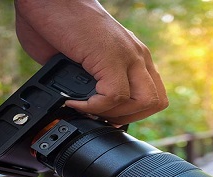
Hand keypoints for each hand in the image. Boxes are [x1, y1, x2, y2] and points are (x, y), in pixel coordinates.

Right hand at [14, 0, 167, 124]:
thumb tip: (83, 107)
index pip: (152, 95)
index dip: (132, 113)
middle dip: (128, 118)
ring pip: (144, 102)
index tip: (107, 117)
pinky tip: (74, 102)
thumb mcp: (82, 59)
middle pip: (156, 102)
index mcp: (134, 56)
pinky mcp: (111, 56)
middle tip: (100, 117)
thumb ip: (90, 82)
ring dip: (114, 115)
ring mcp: (127, 55)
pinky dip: (93, 107)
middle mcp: (136, 55)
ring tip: (88, 110)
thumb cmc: (57, 22)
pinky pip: (115, 97)